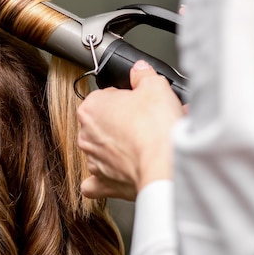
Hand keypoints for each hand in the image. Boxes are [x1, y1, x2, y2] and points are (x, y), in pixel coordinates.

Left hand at [77, 60, 183, 199]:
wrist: (166, 166)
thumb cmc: (157, 128)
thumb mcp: (155, 86)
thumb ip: (144, 75)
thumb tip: (141, 70)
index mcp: (92, 107)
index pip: (107, 96)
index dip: (128, 97)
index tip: (142, 102)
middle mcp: (87, 135)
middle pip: (105, 123)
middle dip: (125, 122)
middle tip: (149, 122)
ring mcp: (94, 161)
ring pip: (102, 150)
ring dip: (120, 148)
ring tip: (148, 145)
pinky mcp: (105, 184)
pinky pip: (97, 182)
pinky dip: (106, 178)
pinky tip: (120, 173)